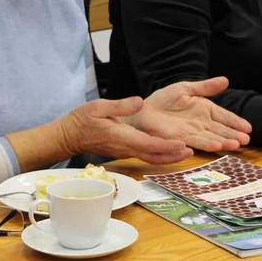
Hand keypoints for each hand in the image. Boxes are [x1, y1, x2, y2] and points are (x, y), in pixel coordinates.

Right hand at [60, 97, 193, 164]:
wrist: (70, 135)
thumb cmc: (83, 120)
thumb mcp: (99, 106)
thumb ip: (120, 105)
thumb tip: (139, 102)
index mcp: (121, 136)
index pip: (147, 144)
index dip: (165, 145)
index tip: (181, 144)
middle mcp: (125, 147)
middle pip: (153, 155)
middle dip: (172, 155)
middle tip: (190, 151)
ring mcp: (125, 151)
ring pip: (150, 158)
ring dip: (168, 157)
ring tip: (186, 152)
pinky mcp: (125, 151)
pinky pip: (145, 155)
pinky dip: (160, 155)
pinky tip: (169, 150)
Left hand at [131, 77, 252, 151]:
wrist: (144, 110)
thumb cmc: (164, 99)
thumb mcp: (186, 89)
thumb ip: (206, 87)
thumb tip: (226, 80)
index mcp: (205, 109)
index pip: (224, 116)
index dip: (236, 122)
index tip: (248, 128)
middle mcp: (202, 123)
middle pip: (221, 130)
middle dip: (234, 135)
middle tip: (246, 140)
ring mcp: (193, 132)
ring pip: (212, 138)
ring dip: (224, 142)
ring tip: (236, 145)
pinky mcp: (182, 139)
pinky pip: (197, 142)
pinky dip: (207, 145)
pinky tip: (216, 146)